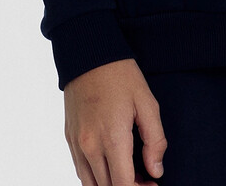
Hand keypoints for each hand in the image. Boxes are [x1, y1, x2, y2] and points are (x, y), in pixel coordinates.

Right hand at [63, 58, 166, 184]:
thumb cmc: (120, 76)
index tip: (152, 184)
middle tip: (145, 179)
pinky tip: (111, 167)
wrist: (89, 54)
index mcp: (112, 139)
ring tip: (129, 174)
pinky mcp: (69, 139)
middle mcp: (90, 147)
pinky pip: (80, 171)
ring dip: (111, 185)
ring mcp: (77, 144)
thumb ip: (155, 140)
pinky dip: (96, 177)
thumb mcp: (147, 102)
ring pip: (91, 185)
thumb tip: (155, 171)